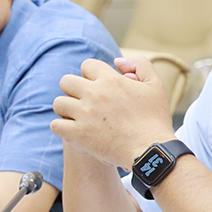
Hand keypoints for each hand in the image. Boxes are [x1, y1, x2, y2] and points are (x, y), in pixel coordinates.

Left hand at [51, 58, 175, 169]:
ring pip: (59, 103)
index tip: (96, 86)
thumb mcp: (155, 85)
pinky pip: (56, 125)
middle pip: (66, 81)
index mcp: (111, 80)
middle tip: (82, 102)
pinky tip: (72, 131)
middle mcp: (95, 94)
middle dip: (72, 89)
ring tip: (76, 117)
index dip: (90, 75)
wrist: (152, 150)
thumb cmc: (155, 120)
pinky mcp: (79, 134)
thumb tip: (117, 61)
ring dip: (65, 109)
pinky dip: (61, 127)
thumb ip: (140, 65)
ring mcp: (85, 114)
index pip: (87, 65)